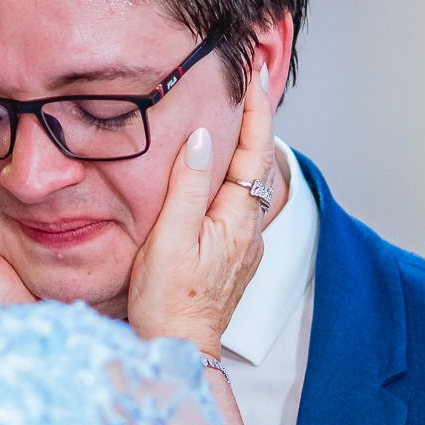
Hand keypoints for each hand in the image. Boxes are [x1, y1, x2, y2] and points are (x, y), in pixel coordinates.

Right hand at [126, 64, 277, 354]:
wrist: (179, 349)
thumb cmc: (169, 301)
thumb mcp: (171, 239)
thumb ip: (189, 187)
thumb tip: (204, 139)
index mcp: (236, 219)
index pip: (253, 152)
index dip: (256, 111)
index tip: (254, 75)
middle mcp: (248, 229)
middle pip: (255, 164)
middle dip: (252, 123)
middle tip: (246, 84)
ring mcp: (242, 245)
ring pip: (246, 185)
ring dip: (242, 149)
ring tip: (232, 117)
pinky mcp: (230, 257)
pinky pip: (235, 204)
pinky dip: (230, 178)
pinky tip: (215, 173)